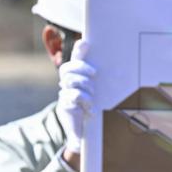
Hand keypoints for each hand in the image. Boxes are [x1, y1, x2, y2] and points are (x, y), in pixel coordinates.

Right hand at [56, 39, 94, 156]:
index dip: (79, 50)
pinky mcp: (65, 104)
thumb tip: (107, 66)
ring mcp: (65, 93)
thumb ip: (102, 82)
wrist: (83, 128)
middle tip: (95, 73)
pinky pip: (73, 96)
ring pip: (70, 81)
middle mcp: (68, 82)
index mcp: (77, 76)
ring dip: (84, 86)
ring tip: (92, 95)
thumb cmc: (93, 106)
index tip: (85, 43)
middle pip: (68, 68)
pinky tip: (90, 108)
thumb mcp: (101, 94)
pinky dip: (84, 101)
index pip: (75, 59)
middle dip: (81, 68)